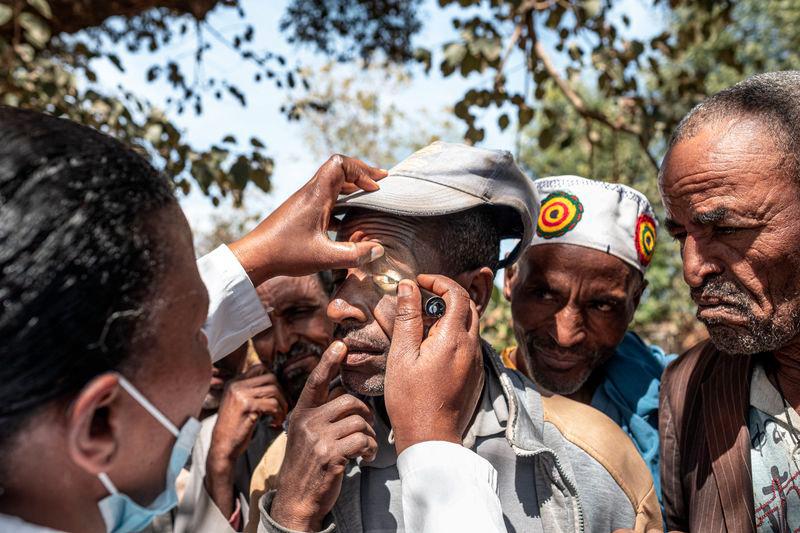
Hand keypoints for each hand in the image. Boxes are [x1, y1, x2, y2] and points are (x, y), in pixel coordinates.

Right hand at [205, 365, 287, 517]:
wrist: (222, 447)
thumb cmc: (234, 428)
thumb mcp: (239, 404)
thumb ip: (251, 391)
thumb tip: (275, 383)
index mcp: (234, 382)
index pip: (260, 367)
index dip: (273, 379)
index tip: (277, 394)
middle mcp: (236, 385)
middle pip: (271, 377)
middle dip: (281, 392)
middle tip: (282, 407)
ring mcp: (241, 394)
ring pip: (274, 390)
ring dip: (282, 405)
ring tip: (279, 416)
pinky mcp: (247, 406)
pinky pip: (272, 404)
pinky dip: (278, 414)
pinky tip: (275, 423)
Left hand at [229, 155, 386, 285]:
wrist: (255, 256)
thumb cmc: (286, 254)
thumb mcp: (324, 257)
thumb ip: (354, 255)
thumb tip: (379, 250)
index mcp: (316, 196)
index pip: (340, 164)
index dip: (361, 170)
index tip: (375, 187)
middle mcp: (310, 193)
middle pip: (338, 169)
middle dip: (361, 174)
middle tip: (381, 184)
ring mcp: (305, 201)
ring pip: (332, 183)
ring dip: (351, 187)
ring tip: (370, 197)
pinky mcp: (301, 212)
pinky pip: (326, 198)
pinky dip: (341, 202)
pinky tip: (350, 218)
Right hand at [271, 341, 377, 530]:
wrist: (296, 500)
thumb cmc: (308, 466)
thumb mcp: (306, 436)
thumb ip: (321, 416)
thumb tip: (347, 397)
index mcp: (301, 414)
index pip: (316, 382)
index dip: (328, 362)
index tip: (340, 344)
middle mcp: (307, 423)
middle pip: (349, 401)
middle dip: (365, 415)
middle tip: (367, 429)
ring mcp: (317, 439)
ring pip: (359, 422)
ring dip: (369, 436)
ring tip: (365, 448)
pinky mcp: (330, 456)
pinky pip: (362, 441)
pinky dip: (370, 450)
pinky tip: (364, 458)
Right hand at [383, 275, 482, 454]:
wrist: (430, 437)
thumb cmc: (410, 398)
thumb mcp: (401, 354)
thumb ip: (407, 317)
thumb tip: (407, 286)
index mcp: (453, 338)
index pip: (456, 294)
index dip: (438, 282)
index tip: (419, 282)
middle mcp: (471, 347)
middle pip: (468, 306)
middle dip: (447, 295)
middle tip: (422, 298)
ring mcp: (475, 362)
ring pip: (470, 325)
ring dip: (450, 315)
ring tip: (423, 323)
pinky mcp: (474, 374)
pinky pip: (469, 344)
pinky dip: (454, 334)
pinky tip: (432, 347)